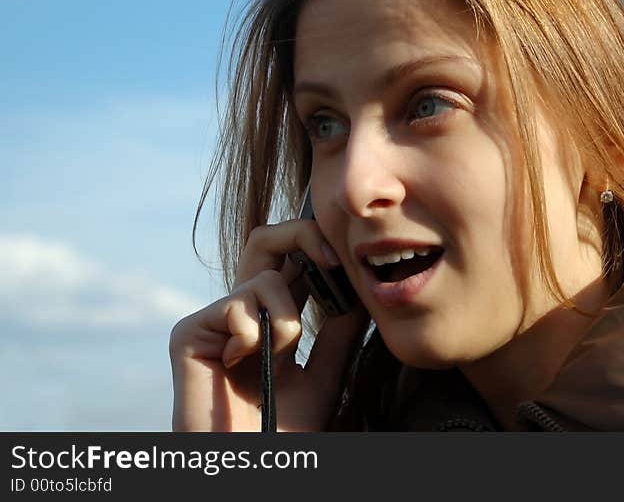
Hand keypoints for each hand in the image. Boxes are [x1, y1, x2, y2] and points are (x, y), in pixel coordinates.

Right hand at [169, 220, 368, 430]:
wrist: (251, 463)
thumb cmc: (283, 429)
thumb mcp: (323, 375)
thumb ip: (338, 334)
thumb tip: (359, 291)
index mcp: (271, 318)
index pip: (291, 260)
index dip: (317, 244)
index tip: (346, 257)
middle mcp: (241, 312)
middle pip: (267, 240)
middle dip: (302, 235)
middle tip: (331, 258)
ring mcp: (214, 320)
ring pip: (265, 277)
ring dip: (287, 321)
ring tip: (276, 357)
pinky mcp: (189, 332)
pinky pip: (237, 303)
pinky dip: (253, 336)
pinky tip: (239, 365)